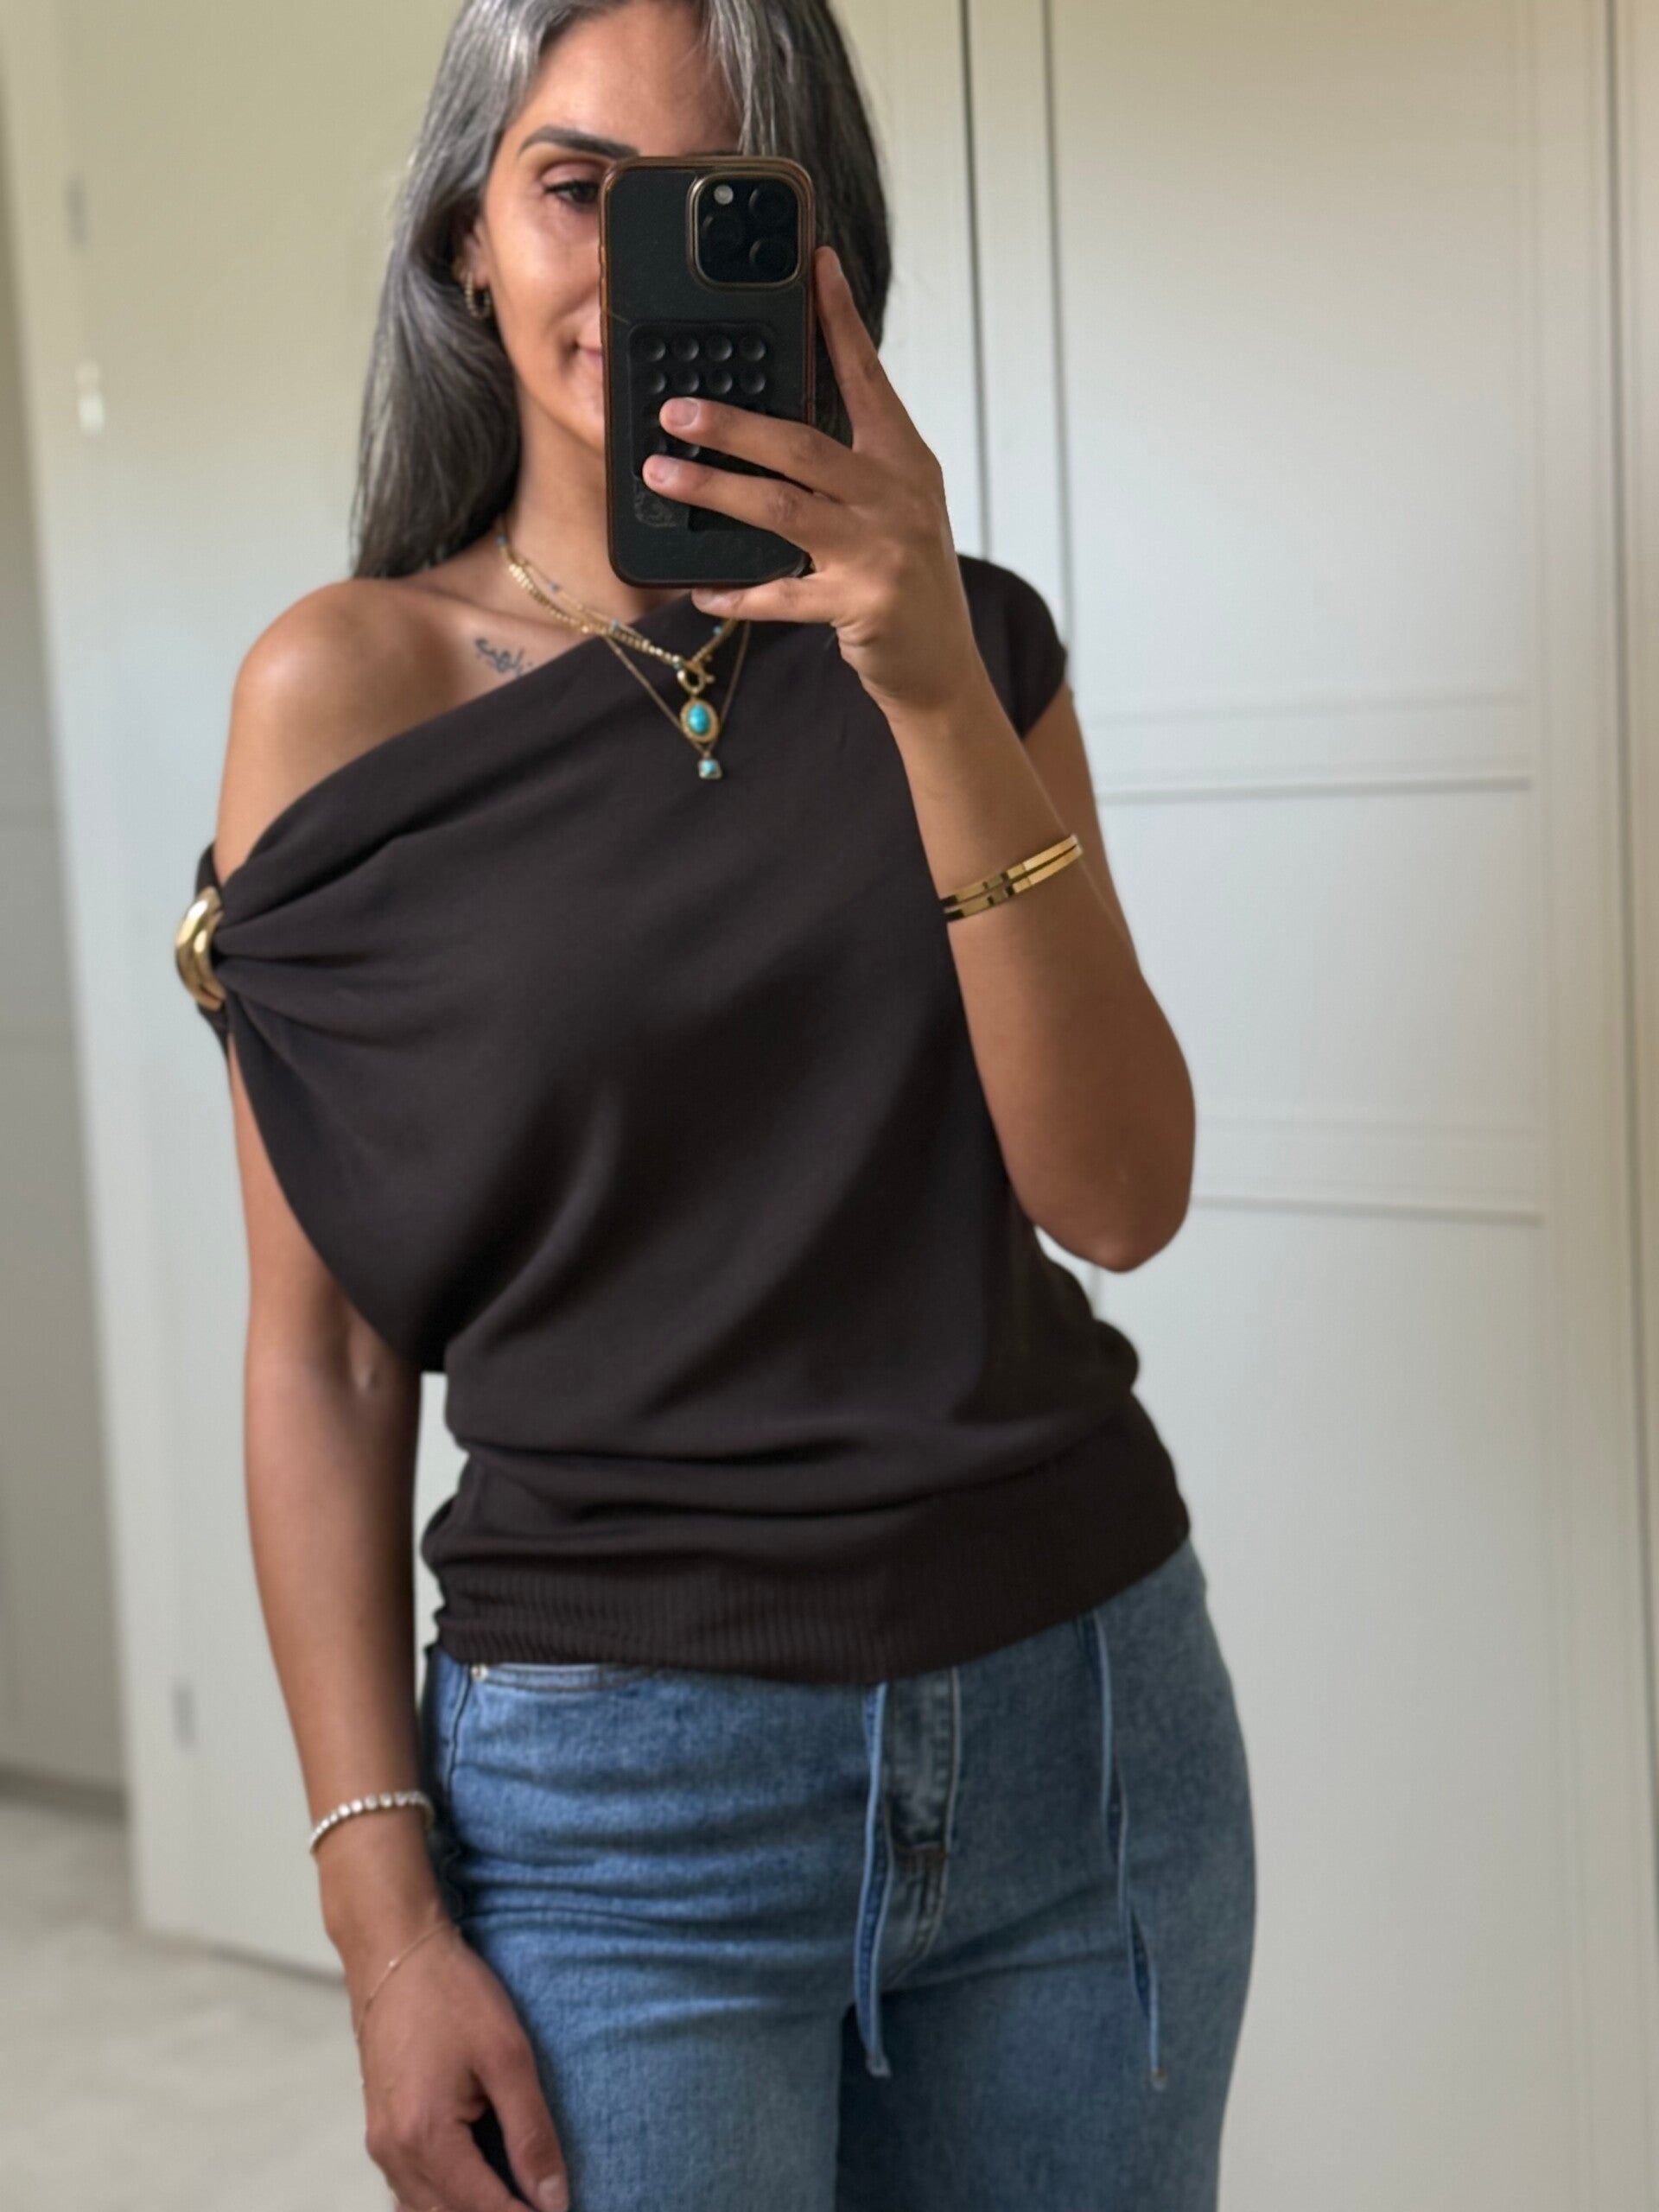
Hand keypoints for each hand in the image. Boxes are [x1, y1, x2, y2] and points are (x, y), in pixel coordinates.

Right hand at [356, 1919, 569, 2211]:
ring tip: (516, 2199)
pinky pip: (410, 2192)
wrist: (396, 1954)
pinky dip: (443, 2201)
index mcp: (426, 2137)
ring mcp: (381, 2145)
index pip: (484, 2211)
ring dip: (471, 2211)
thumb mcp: (508, 2056)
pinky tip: (474, 2189)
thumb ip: (531, 2134)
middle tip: (544, 2205)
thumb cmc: (452, 1994)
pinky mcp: (381, 2132)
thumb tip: (554, 2199)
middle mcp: (394, 2153)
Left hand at [641, 244, 983, 718]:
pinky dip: (736, 591)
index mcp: (904, 460)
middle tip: (675, 410)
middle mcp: (896, 496)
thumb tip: (772, 428)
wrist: (941, 666)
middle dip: (732, 425)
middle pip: (802, 445)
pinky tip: (700, 587)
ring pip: (781, 508)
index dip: (839, 320)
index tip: (814, 266)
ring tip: (661, 475)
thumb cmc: (906, 578)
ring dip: (714, 489)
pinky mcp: (859, 605)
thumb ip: (848, 467)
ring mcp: (879, 551)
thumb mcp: (894, 507)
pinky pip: (780, 593)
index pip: (867, 377)